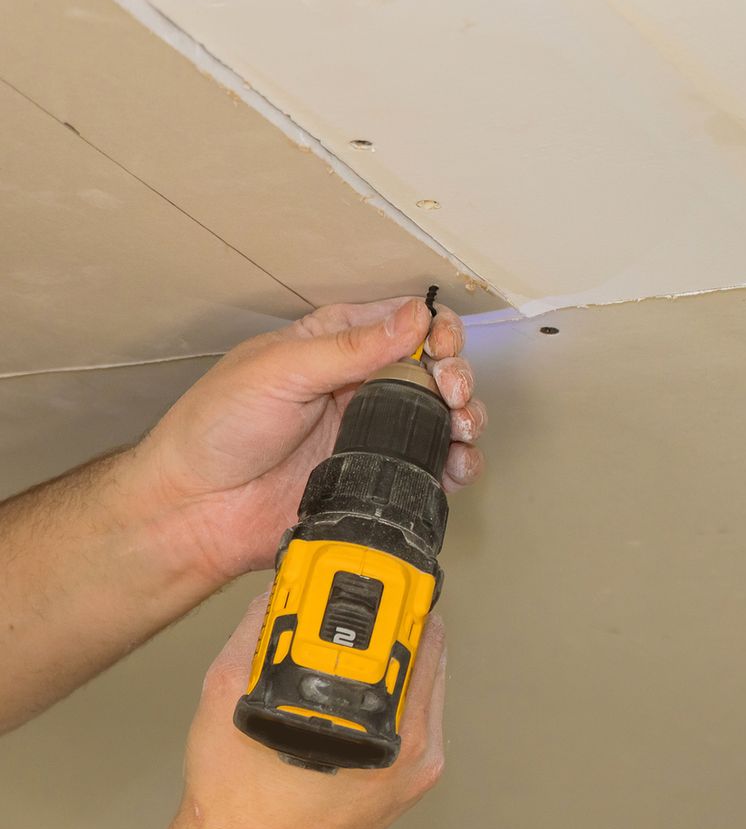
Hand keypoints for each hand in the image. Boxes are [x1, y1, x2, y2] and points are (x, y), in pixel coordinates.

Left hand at [133, 297, 487, 587]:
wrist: (195, 512)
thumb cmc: (216, 430)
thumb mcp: (279, 371)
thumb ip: (350, 346)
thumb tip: (414, 317)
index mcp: (336, 345)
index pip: (406, 323)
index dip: (437, 331)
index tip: (442, 349)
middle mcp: (362, 386)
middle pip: (436, 370)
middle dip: (458, 376)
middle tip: (452, 394)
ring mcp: (374, 435)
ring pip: (444, 419)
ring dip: (467, 419)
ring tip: (461, 429)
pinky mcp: (378, 479)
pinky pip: (433, 470)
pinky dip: (459, 465)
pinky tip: (458, 465)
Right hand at [165, 592, 448, 828]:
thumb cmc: (232, 805)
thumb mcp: (228, 697)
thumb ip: (255, 635)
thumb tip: (279, 594)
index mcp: (392, 735)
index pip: (421, 640)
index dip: (401, 600)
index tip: (385, 577)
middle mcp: (417, 755)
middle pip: (428, 659)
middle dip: (399, 624)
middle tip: (369, 598)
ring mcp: (416, 773)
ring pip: (423, 688)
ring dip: (395, 657)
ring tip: (360, 634)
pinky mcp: (405, 786)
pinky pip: (413, 719)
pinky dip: (391, 692)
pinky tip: (358, 681)